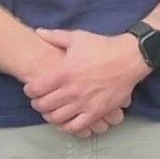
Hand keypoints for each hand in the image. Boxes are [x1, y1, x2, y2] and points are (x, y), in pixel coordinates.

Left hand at [24, 29, 142, 136]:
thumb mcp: (78, 37)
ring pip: (57, 118)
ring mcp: (84, 103)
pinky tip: (65, 121)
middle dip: (37, 104)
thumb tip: (37, 31)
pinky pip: (76, 127)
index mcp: (64, 72)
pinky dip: (66, 127)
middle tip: (39, 101)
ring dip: (49, 116)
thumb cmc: (102, 47)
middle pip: (43, 106)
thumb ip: (55, 36)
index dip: (29, 90)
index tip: (32, 89)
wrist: (129, 58)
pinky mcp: (96, 112)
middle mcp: (71, 90)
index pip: (35, 89)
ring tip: (51, 111)